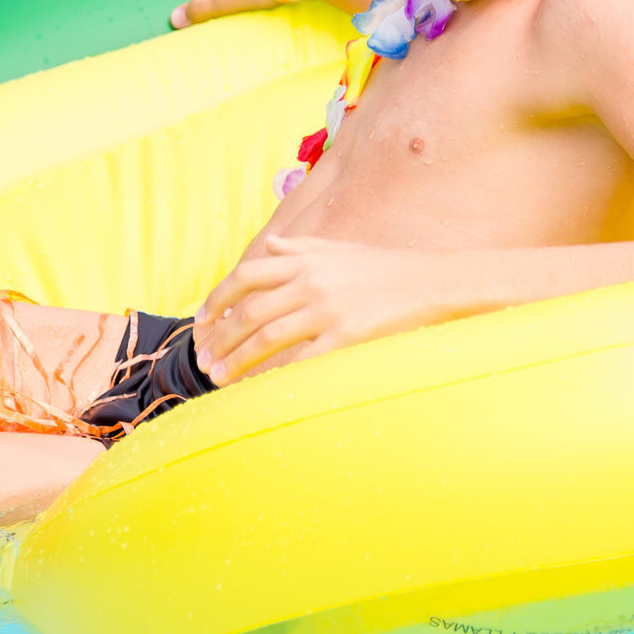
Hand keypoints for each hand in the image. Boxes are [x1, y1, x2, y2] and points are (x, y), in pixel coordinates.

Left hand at [193, 235, 443, 382]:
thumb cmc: (384, 268)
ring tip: (219, 377)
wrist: (431, 281)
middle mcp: (311, 281)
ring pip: (267, 337)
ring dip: (237, 359)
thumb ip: (302, 246)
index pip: (246, 276)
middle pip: (249, 311)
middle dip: (220, 338)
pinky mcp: (346, 335)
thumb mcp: (339, 248)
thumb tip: (272, 244)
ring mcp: (327, 309)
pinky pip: (301, 360)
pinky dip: (276, 375)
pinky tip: (260, 389)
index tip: (201, 321)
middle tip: (204, 360)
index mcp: (305, 258)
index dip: (217, 299)